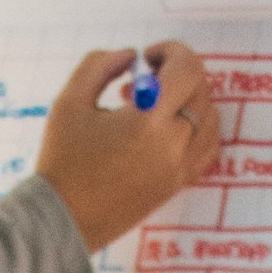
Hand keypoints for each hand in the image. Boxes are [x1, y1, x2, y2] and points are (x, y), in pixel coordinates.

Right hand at [37, 43, 220, 252]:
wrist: (61, 221)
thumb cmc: (62, 162)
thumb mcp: (69, 101)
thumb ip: (99, 65)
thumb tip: (129, 56)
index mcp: (148, 121)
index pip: (187, 69)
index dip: (171, 51)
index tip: (147, 58)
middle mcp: (172, 145)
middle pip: (200, 90)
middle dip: (177, 74)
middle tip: (146, 80)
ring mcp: (177, 168)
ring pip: (210, 118)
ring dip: (189, 100)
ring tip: (156, 106)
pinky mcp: (175, 185)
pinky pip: (206, 149)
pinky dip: (198, 129)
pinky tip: (170, 128)